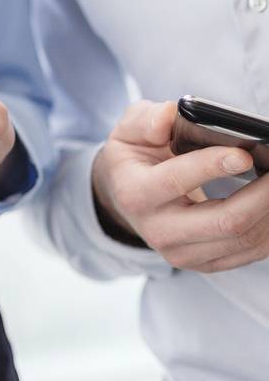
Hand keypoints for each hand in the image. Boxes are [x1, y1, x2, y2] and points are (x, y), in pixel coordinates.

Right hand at [92, 100, 268, 271]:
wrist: (126, 199)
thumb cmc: (135, 159)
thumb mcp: (128, 131)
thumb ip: (146, 120)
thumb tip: (169, 117)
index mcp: (136, 194)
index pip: (177, 180)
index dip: (213, 166)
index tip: (244, 154)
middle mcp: (158, 230)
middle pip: (225, 221)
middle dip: (262, 195)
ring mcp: (183, 253)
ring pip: (243, 238)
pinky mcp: (204, 263)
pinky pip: (250, 252)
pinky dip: (268, 228)